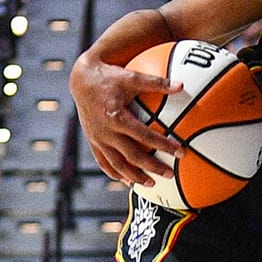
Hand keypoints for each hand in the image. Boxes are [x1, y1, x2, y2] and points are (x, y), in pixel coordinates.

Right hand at [70, 53, 180, 185]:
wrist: (80, 80)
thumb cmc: (108, 76)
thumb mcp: (132, 77)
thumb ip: (157, 83)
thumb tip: (181, 86)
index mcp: (116, 117)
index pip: (144, 136)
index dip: (163, 145)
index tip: (180, 152)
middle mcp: (106, 131)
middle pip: (132, 155)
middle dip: (152, 167)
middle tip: (170, 174)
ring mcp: (97, 139)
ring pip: (117, 164)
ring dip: (134, 176)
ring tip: (151, 184)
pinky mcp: (92, 141)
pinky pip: (103, 162)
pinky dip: (115, 173)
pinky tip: (127, 181)